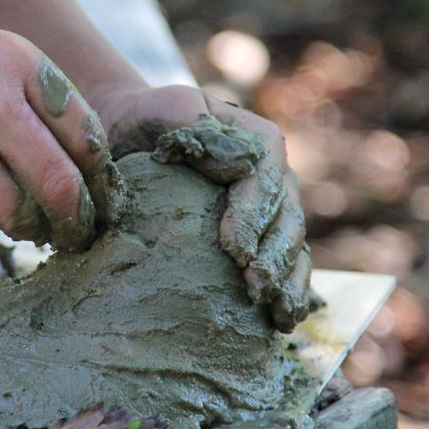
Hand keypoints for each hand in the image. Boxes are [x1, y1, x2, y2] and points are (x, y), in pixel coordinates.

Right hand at [0, 22, 118, 250]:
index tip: (99, 199)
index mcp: (17, 62)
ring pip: (18, 213)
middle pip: (60, 184)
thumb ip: (38, 105)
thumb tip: (87, 175)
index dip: (98, 177)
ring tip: (27, 225)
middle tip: (79, 235)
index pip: (85, 135)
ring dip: (29, 228)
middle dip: (76, 220)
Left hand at [97, 85, 310, 331]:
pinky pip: (284, 263)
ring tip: (275, 310)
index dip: (252, 215)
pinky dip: (287, 290)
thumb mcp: (167, 109)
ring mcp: (271, 208)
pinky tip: (280, 320)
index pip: (262, 179)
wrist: (136, 133)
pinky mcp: (261, 235)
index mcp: (258, 141)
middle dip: (274, 255)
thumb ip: (196, 126)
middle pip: (285, 217)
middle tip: (257, 288)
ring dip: (286, 279)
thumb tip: (232, 165)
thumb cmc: (149, 122)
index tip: (234, 249)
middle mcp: (274, 175)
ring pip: (292, 244)